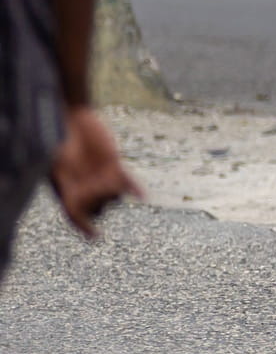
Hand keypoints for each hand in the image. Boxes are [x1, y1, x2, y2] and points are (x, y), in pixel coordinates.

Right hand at [49, 106, 140, 238]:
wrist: (70, 118)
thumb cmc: (56, 138)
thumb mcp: (54, 161)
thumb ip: (64, 182)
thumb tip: (72, 202)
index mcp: (65, 191)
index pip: (75, 216)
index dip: (83, 227)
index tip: (95, 235)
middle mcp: (85, 188)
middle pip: (97, 209)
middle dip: (97, 201)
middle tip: (94, 183)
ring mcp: (101, 178)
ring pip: (113, 197)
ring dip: (112, 191)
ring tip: (105, 175)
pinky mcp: (114, 166)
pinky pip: (129, 182)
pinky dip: (136, 189)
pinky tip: (143, 196)